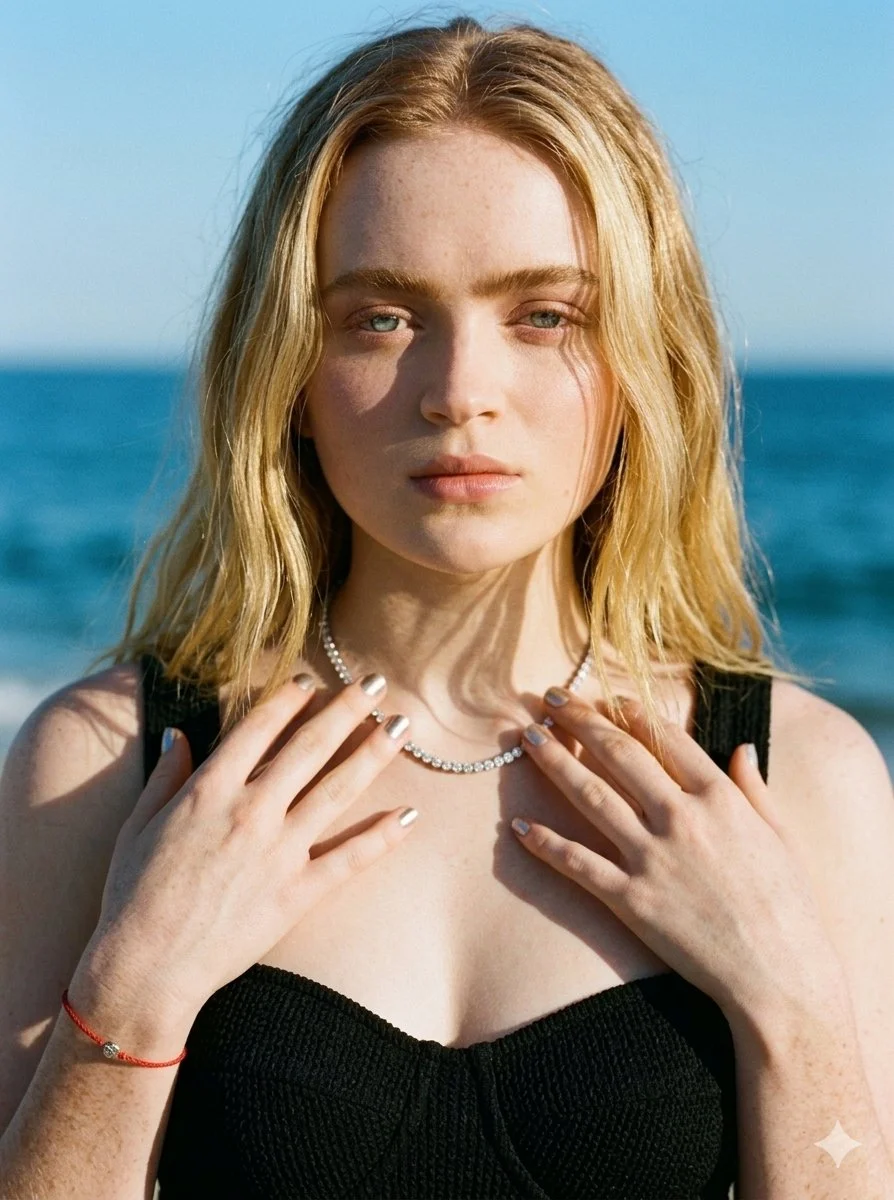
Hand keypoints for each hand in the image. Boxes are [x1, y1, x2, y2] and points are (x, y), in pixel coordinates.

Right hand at [81, 673, 416, 1022]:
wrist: (147, 968)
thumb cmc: (133, 896)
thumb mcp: (138, 824)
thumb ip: (165, 775)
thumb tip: (179, 734)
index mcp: (210, 790)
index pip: (259, 728)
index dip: (289, 699)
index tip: (312, 680)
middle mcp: (252, 811)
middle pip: (311, 747)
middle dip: (347, 709)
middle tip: (374, 682)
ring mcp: (280, 852)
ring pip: (339, 790)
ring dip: (375, 754)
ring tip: (403, 726)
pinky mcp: (298, 893)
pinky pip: (350, 858)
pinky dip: (383, 836)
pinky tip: (409, 814)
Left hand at [514, 691, 840, 1022]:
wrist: (781, 978)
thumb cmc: (790, 908)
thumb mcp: (781, 837)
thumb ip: (755, 788)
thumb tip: (740, 748)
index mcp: (720, 797)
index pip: (664, 738)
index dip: (629, 711)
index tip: (605, 696)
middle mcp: (681, 818)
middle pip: (619, 754)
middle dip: (580, 720)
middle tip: (551, 698)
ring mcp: (652, 858)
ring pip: (590, 796)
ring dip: (554, 763)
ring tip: (526, 739)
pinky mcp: (631, 900)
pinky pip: (578, 863)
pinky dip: (546, 844)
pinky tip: (518, 827)